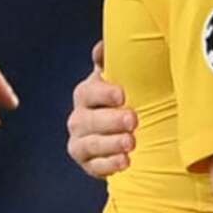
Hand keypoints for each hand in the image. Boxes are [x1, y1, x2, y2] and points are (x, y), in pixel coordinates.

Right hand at [66, 41, 135, 177]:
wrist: (129, 130)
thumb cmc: (128, 98)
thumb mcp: (123, 78)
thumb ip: (113, 62)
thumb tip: (103, 46)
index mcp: (88, 94)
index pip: (89, 92)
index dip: (103, 93)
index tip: (122, 95)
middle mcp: (79, 118)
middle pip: (87, 120)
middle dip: (110, 121)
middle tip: (133, 120)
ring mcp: (81, 142)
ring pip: (89, 144)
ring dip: (110, 144)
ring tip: (131, 143)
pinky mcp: (88, 163)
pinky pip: (94, 166)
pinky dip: (109, 165)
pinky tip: (126, 162)